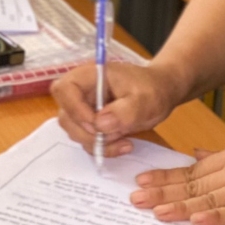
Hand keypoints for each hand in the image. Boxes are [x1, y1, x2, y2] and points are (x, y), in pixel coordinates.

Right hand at [52, 59, 183, 157]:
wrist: (160, 93)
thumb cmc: (152, 89)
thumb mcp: (145, 99)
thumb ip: (124, 111)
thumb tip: (100, 124)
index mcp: (90, 75)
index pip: (64, 89)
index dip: (74, 109)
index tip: (97, 122)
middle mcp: (82, 92)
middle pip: (66, 116)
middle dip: (88, 133)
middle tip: (115, 134)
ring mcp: (84, 109)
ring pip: (75, 132)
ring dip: (97, 143)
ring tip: (125, 139)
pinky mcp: (91, 124)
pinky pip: (87, 141)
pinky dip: (103, 148)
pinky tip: (124, 144)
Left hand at [131, 128, 224, 224]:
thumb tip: (198, 154)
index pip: (193, 169)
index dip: (166, 177)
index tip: (143, 181)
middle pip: (194, 183)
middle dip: (163, 192)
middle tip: (135, 199)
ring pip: (210, 197)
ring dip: (181, 205)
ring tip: (156, 212)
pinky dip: (217, 216)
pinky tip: (198, 220)